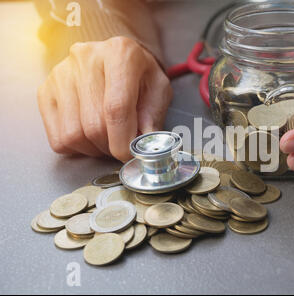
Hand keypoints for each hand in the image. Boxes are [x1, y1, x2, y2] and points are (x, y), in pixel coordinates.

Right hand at [38, 36, 172, 161]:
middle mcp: (86, 58)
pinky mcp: (46, 91)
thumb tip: (144, 148)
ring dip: (94, 149)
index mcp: (121, 54)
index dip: (123, 140)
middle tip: (122, 145)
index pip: (116, 108)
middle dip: (111, 146)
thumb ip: (153, 118)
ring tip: (107, 139)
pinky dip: (76, 147)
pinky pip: (58, 138)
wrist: (118, 59)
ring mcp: (61, 74)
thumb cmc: (140, 76)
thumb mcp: (159, 91)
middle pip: (94, 125)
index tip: (129, 155)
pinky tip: (90, 136)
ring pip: (73, 135)